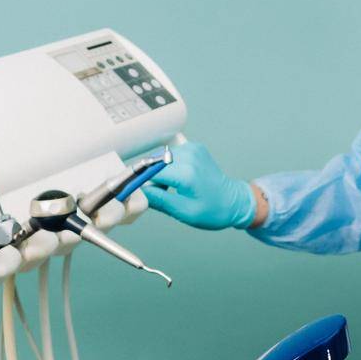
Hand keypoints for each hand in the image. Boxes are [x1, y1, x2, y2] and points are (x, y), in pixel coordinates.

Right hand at [142, 141, 258, 230]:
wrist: (234, 202)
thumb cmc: (214, 210)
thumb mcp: (184, 212)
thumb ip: (158, 200)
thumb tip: (138, 192)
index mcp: (188, 173)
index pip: (150, 172)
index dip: (136, 182)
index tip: (126, 190)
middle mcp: (190, 155)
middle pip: (152, 163)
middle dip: (148, 179)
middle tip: (156, 195)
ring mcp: (192, 149)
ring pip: (159, 159)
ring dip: (158, 173)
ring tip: (170, 189)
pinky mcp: (193, 147)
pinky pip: (169, 156)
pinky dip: (166, 167)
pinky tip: (176, 180)